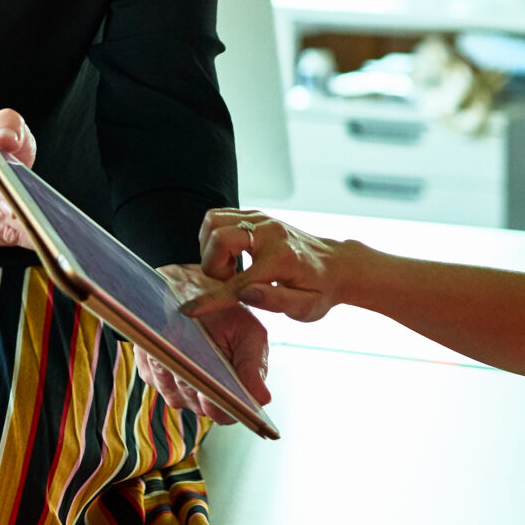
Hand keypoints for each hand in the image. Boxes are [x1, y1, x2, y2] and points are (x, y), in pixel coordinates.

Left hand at [138, 264, 271, 423]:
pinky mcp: (151, 372)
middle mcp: (200, 397)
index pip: (224, 414)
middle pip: (194, 401)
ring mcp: (173, 387)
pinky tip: (163, 335)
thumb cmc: (227, 315)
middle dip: (194, 379)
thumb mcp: (249, 334)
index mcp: (230, 393)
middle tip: (195, 358)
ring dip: (174, 363)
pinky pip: (150, 370)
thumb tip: (263, 398)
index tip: (215, 391)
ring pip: (170, 386)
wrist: (198, 291)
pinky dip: (155, 354)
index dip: (219, 405)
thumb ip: (253, 366)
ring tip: (178, 336)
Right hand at [189, 207, 341, 322]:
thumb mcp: (306, 307)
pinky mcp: (255, 215)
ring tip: (229, 269)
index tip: (188, 310)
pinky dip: (214, 237)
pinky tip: (229, 256)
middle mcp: (269, 232)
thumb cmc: (320, 290)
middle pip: (219, 238)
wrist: (335, 265)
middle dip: (213, 266)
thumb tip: (246, 294)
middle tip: (229, 282)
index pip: (237, 281)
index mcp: (281, 259)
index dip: (210, 299)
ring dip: (210, 249)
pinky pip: (218, 217)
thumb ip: (277, 301)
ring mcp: (261, 219)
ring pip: (213, 222)